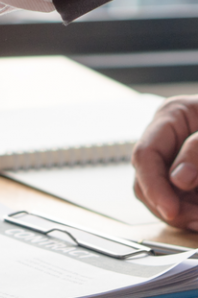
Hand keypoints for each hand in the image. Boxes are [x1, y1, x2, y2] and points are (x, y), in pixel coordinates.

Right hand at [133, 95, 197, 229]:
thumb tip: (178, 178)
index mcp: (172, 116)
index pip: (145, 155)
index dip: (154, 186)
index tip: (171, 210)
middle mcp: (170, 139)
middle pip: (148, 181)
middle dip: (170, 206)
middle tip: (196, 221)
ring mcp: (180, 160)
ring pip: (164, 197)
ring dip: (185, 214)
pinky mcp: (193, 180)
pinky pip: (184, 203)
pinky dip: (195, 214)